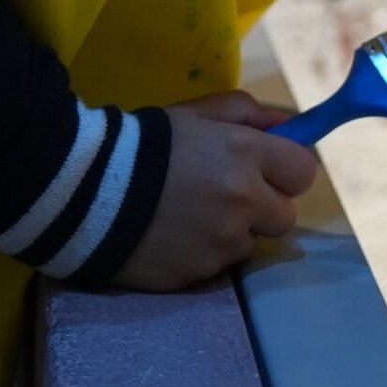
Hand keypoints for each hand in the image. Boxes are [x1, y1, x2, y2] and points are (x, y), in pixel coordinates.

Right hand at [113, 90, 318, 291]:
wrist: (81, 191)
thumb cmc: (142, 144)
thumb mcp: (194, 114)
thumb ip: (247, 113)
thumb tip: (290, 126)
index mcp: (246, 154)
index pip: (304, 172)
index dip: (286, 172)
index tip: (266, 171)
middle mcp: (243, 201)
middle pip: (286, 217)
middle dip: (264, 207)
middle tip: (226, 197)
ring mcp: (222, 242)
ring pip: (250, 244)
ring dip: (232, 233)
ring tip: (190, 218)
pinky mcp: (198, 273)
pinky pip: (217, 266)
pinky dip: (202, 254)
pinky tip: (172, 238)